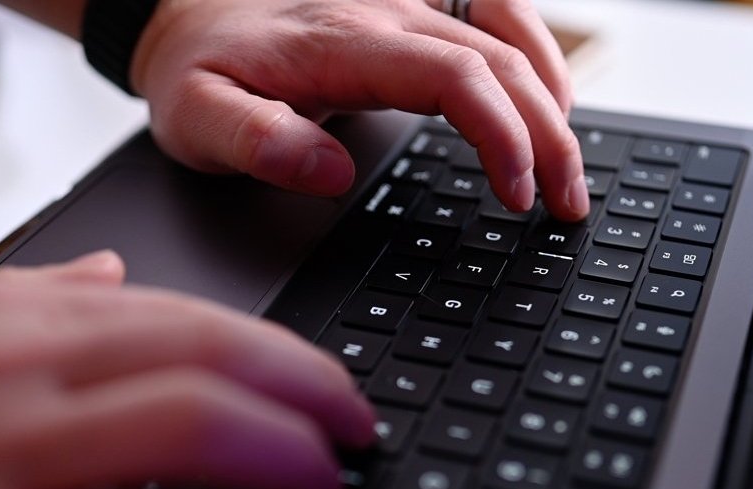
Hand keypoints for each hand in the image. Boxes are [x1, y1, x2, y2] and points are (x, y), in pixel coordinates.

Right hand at [0, 252, 375, 488]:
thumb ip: (12, 299)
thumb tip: (109, 275)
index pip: (179, 313)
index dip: (277, 351)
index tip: (327, 386)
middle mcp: (2, 377)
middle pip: (202, 359)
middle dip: (306, 394)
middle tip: (354, 433)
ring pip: (182, 431)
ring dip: (280, 460)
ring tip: (322, 487)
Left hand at [130, 0, 588, 219]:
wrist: (182, 12)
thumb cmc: (197, 68)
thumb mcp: (197, 116)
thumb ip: (256, 142)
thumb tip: (327, 173)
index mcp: (341, 42)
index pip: (453, 77)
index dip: (502, 134)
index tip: (519, 195)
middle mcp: (384, 11)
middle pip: (500, 59)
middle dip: (549, 134)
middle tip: (569, 203)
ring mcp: (403, 1)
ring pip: (510, 31)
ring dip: (553, 95)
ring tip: (570, 163)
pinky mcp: (411, 4)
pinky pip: (495, 10)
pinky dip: (536, 54)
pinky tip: (549, 99)